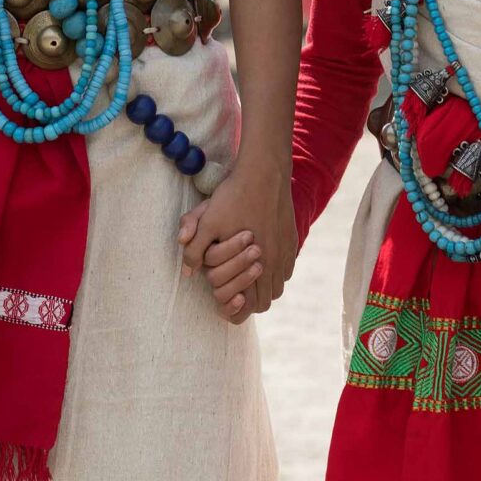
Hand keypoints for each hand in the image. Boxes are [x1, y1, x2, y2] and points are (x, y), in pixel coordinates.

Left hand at [176, 162, 296, 316]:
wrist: (264, 172)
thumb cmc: (233, 197)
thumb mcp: (207, 221)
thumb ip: (194, 250)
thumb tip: (188, 273)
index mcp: (253, 262)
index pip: (248, 305)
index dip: (235, 308)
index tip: (225, 299)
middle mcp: (274, 262)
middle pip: (265, 302)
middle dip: (249, 301)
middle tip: (234, 289)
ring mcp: (285, 252)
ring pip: (277, 288)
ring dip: (262, 288)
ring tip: (246, 276)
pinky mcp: (292, 241)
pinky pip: (286, 271)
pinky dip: (274, 273)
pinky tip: (261, 260)